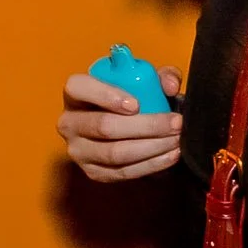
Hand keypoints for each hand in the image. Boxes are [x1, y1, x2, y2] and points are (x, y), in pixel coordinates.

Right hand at [57, 66, 184, 181]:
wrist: (128, 129)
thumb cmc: (133, 98)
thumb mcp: (146, 80)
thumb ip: (161, 76)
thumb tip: (170, 86)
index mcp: (76, 93)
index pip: (78, 88)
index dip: (106, 95)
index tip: (136, 104)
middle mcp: (70, 122)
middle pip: (104, 126)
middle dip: (146, 126)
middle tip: (176, 123)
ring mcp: (79, 150)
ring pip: (115, 152)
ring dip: (152, 147)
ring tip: (177, 139)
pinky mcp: (93, 172)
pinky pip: (122, 172)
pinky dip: (151, 164)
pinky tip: (171, 155)